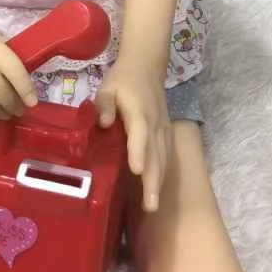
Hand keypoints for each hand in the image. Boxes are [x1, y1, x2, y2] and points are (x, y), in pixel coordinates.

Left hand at [95, 56, 169, 212]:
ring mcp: (163, 128)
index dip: (139, 152)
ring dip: (159, 181)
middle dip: (153, 181)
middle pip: (155, 154)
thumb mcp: (107, 87)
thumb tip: (105, 123)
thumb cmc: (123, 78)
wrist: (146, 65)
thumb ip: (104, 105)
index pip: (140, 134)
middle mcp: (154, 124)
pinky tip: (158, 187)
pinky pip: (166, 154)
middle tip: (150, 206)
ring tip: (153, 204)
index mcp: (139, 112)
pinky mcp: (165, 131)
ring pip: (163, 158)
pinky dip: (163, 172)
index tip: (138, 172)